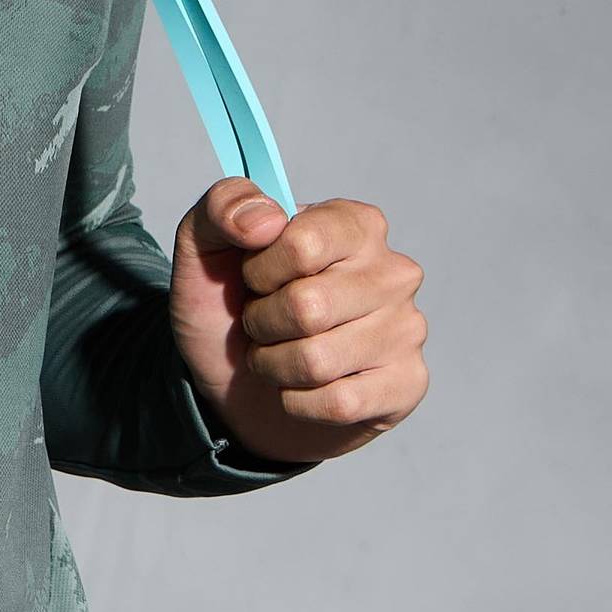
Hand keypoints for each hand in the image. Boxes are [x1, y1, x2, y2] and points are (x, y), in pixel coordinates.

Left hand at [169, 177, 427, 465]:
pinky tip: (303, 386)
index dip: (259, 271)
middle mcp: (392, 271)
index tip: (253, 279)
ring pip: (318, 361)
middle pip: (308, 307)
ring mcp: (406, 328)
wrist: (233, 383)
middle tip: (262, 323)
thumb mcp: (204, 248)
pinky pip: (339, 403)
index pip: (302, 244)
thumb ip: (222, 208)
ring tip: (278, 353)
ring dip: (275, 365)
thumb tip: (265, 219)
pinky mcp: (407, 383)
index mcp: (353, 224)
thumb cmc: (229, 307)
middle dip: (263, 323)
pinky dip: (299, 402)